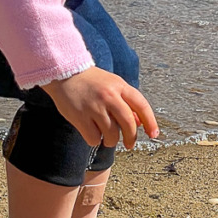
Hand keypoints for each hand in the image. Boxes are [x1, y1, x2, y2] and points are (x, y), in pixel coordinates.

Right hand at [41, 67, 158, 149]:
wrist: (63, 73)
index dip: (151, 122)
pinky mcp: (80, 117)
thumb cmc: (91, 81)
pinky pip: (94, 138)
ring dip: (111, 141)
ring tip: (106, 136)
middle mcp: (109, 96)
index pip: (142, 105)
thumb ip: (126, 102)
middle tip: (129, 144)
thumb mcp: (112, 85)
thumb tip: (140, 123)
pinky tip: (91, 131)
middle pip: (128, 124)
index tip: (154, 134)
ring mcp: (94, 107)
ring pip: (112, 134)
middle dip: (131, 138)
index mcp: (119, 85)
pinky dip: (95, 140)